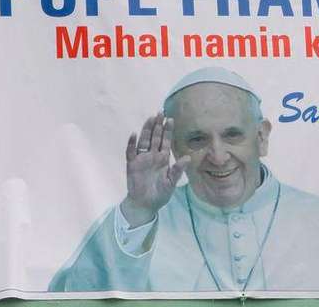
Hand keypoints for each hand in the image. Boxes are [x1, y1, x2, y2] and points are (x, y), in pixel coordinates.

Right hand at [120, 112, 189, 227]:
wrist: (145, 205)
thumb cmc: (160, 194)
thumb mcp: (171, 182)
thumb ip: (178, 170)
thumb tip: (188, 158)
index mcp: (162, 159)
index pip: (165, 141)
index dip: (167, 130)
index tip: (171, 119)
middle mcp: (152, 156)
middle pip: (155, 137)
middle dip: (157, 125)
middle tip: (160, 112)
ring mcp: (141, 159)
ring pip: (144, 141)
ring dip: (146, 130)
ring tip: (150, 119)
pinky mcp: (132, 165)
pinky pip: (131, 152)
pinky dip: (132, 143)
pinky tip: (134, 134)